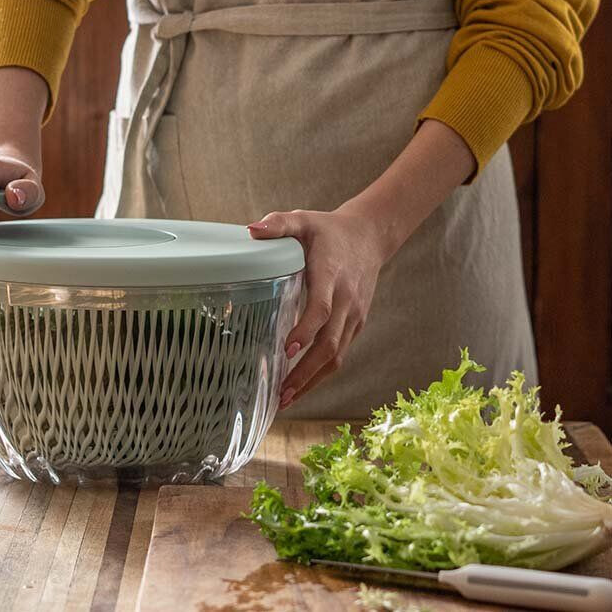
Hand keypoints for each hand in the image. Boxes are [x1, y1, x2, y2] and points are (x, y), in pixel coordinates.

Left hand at [247, 206, 383, 408]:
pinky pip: (341, 353)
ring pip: (337, 355)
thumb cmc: (328, 230)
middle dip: (306, 371)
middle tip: (281, 392)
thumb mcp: (303, 220)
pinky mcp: (356, 324)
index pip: (322, 308)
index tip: (287, 349)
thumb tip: (250, 230)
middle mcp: (347, 299)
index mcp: (331, 274)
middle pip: (330, 343)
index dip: (306, 330)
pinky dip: (322, 373)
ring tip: (286, 399)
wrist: (369, 236)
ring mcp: (355, 315)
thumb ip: (278, 224)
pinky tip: (301, 385)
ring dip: (313, 380)